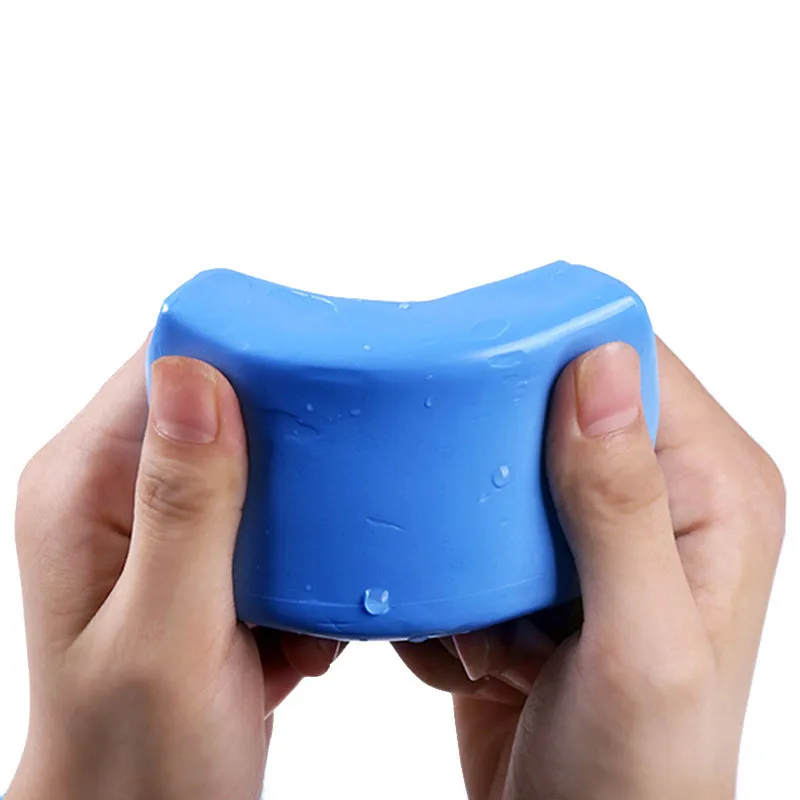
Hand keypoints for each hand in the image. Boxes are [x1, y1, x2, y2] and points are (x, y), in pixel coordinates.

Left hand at [7, 340, 340, 799]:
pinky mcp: (198, 557)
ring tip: (300, 603)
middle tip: (317, 523)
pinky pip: (268, 517)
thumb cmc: (135, 760)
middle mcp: (114, 492)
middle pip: (220, 407)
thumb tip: (194, 376)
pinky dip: (300, 562)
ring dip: (301, 522)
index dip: (244, 359)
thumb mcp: (168, 635)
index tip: (315, 388)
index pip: (165, 365)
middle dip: (289, 455)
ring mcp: (158, 524)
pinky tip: (294, 628)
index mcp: (83, 487)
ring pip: (256, 462)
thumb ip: (182, 506)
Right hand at [395, 340, 784, 799]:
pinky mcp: (541, 572)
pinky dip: (453, 578)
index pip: (632, 365)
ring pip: (498, 470)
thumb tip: (601, 364)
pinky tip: (478, 644)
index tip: (487, 399)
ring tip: (487, 621)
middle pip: (552, 411)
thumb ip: (621, 504)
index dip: (556, 362)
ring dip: (465, 535)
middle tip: (478, 539)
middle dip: (492, 462)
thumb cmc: (636, 782)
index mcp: (713, 491)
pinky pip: (472, 531)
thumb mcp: (639, 648)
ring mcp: (594, 537)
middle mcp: (660, 501)